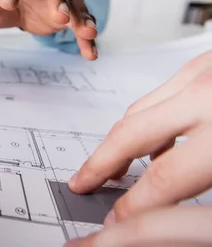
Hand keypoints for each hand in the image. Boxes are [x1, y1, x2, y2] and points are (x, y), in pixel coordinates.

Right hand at [66, 50, 211, 245]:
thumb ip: (206, 182)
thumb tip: (177, 208)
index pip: (163, 179)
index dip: (135, 207)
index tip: (118, 221)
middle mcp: (206, 94)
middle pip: (131, 134)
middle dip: (101, 164)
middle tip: (83, 183)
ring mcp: (203, 71)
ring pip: (140, 109)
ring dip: (122, 141)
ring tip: (113, 167)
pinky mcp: (205, 61)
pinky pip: (163, 92)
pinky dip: (150, 119)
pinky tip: (158, 139)